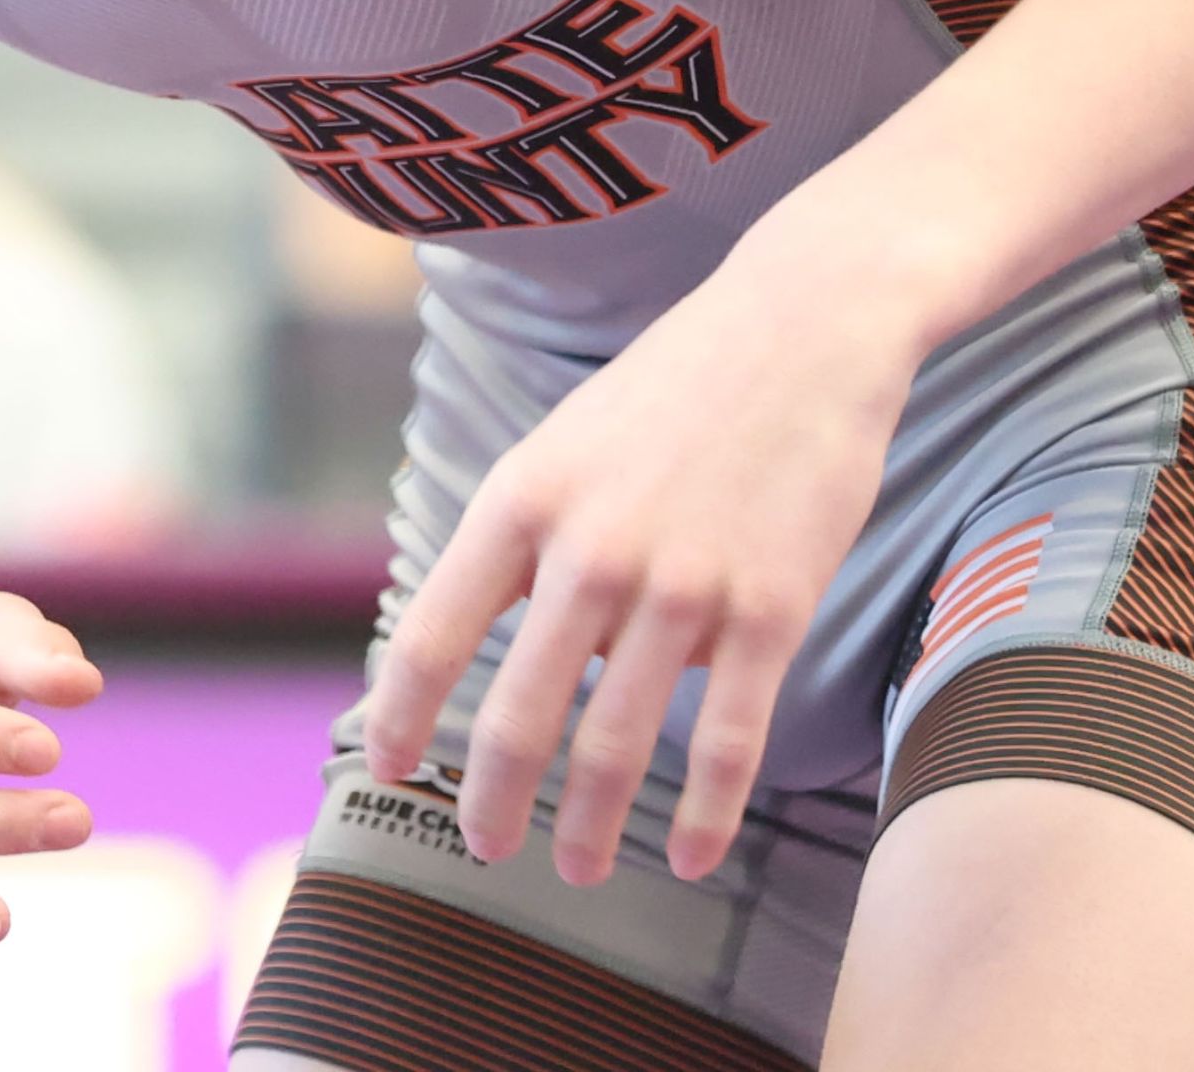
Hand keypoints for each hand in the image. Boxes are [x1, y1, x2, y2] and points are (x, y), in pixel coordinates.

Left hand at [362, 258, 917, 887]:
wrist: (802, 326)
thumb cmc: (677, 389)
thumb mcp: (567, 444)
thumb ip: (530, 544)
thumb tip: (502, 651)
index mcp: (524, 500)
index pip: (432, 635)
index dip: (401, 718)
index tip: (391, 770)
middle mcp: (591, 549)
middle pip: (517, 713)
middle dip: (493, 801)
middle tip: (486, 848)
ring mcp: (683, 584)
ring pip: (619, 743)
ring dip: (591, 825)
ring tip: (580, 866)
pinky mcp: (770, 608)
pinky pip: (729, 740)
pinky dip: (707, 816)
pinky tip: (690, 856)